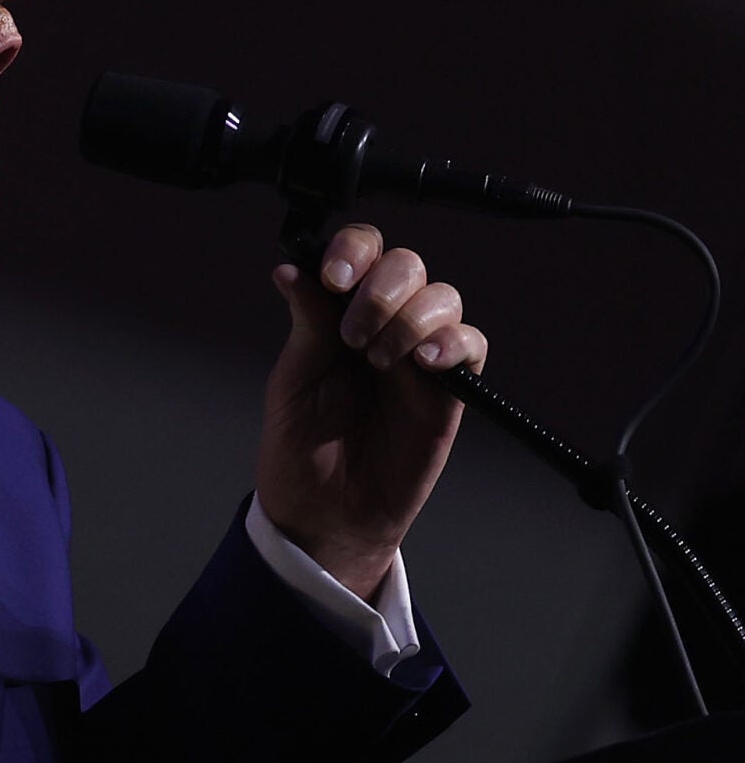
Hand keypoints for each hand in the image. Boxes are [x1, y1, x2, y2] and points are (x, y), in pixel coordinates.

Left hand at [255, 224, 488, 599]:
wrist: (325, 512)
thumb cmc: (302, 446)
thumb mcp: (293, 382)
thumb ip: (307, 325)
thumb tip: (291, 268)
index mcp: (339, 314)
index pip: (362, 253)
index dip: (355, 250)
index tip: (335, 276)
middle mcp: (384, 324)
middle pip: (408, 265)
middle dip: (382, 288)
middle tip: (353, 334)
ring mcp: (419, 355)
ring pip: (443, 298)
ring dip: (411, 317)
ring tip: (378, 360)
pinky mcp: (450, 391)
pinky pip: (471, 346)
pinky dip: (452, 343)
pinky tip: (423, 362)